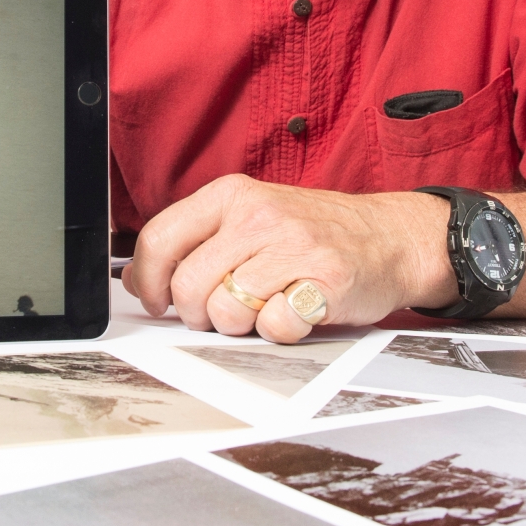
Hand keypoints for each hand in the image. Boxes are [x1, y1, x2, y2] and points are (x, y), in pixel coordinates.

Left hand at [122, 175, 455, 342]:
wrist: (390, 237)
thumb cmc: (314, 233)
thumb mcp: (250, 218)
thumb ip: (194, 241)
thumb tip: (134, 277)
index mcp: (233, 195)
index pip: (160, 239)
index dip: (148, 281)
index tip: (155, 302)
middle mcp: (260, 216)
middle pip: (188, 285)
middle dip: (196, 313)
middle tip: (220, 311)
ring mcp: (294, 248)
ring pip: (226, 310)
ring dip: (239, 324)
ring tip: (262, 307)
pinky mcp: (324, 283)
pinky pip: (274, 327)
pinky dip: (279, 331)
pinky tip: (294, 311)